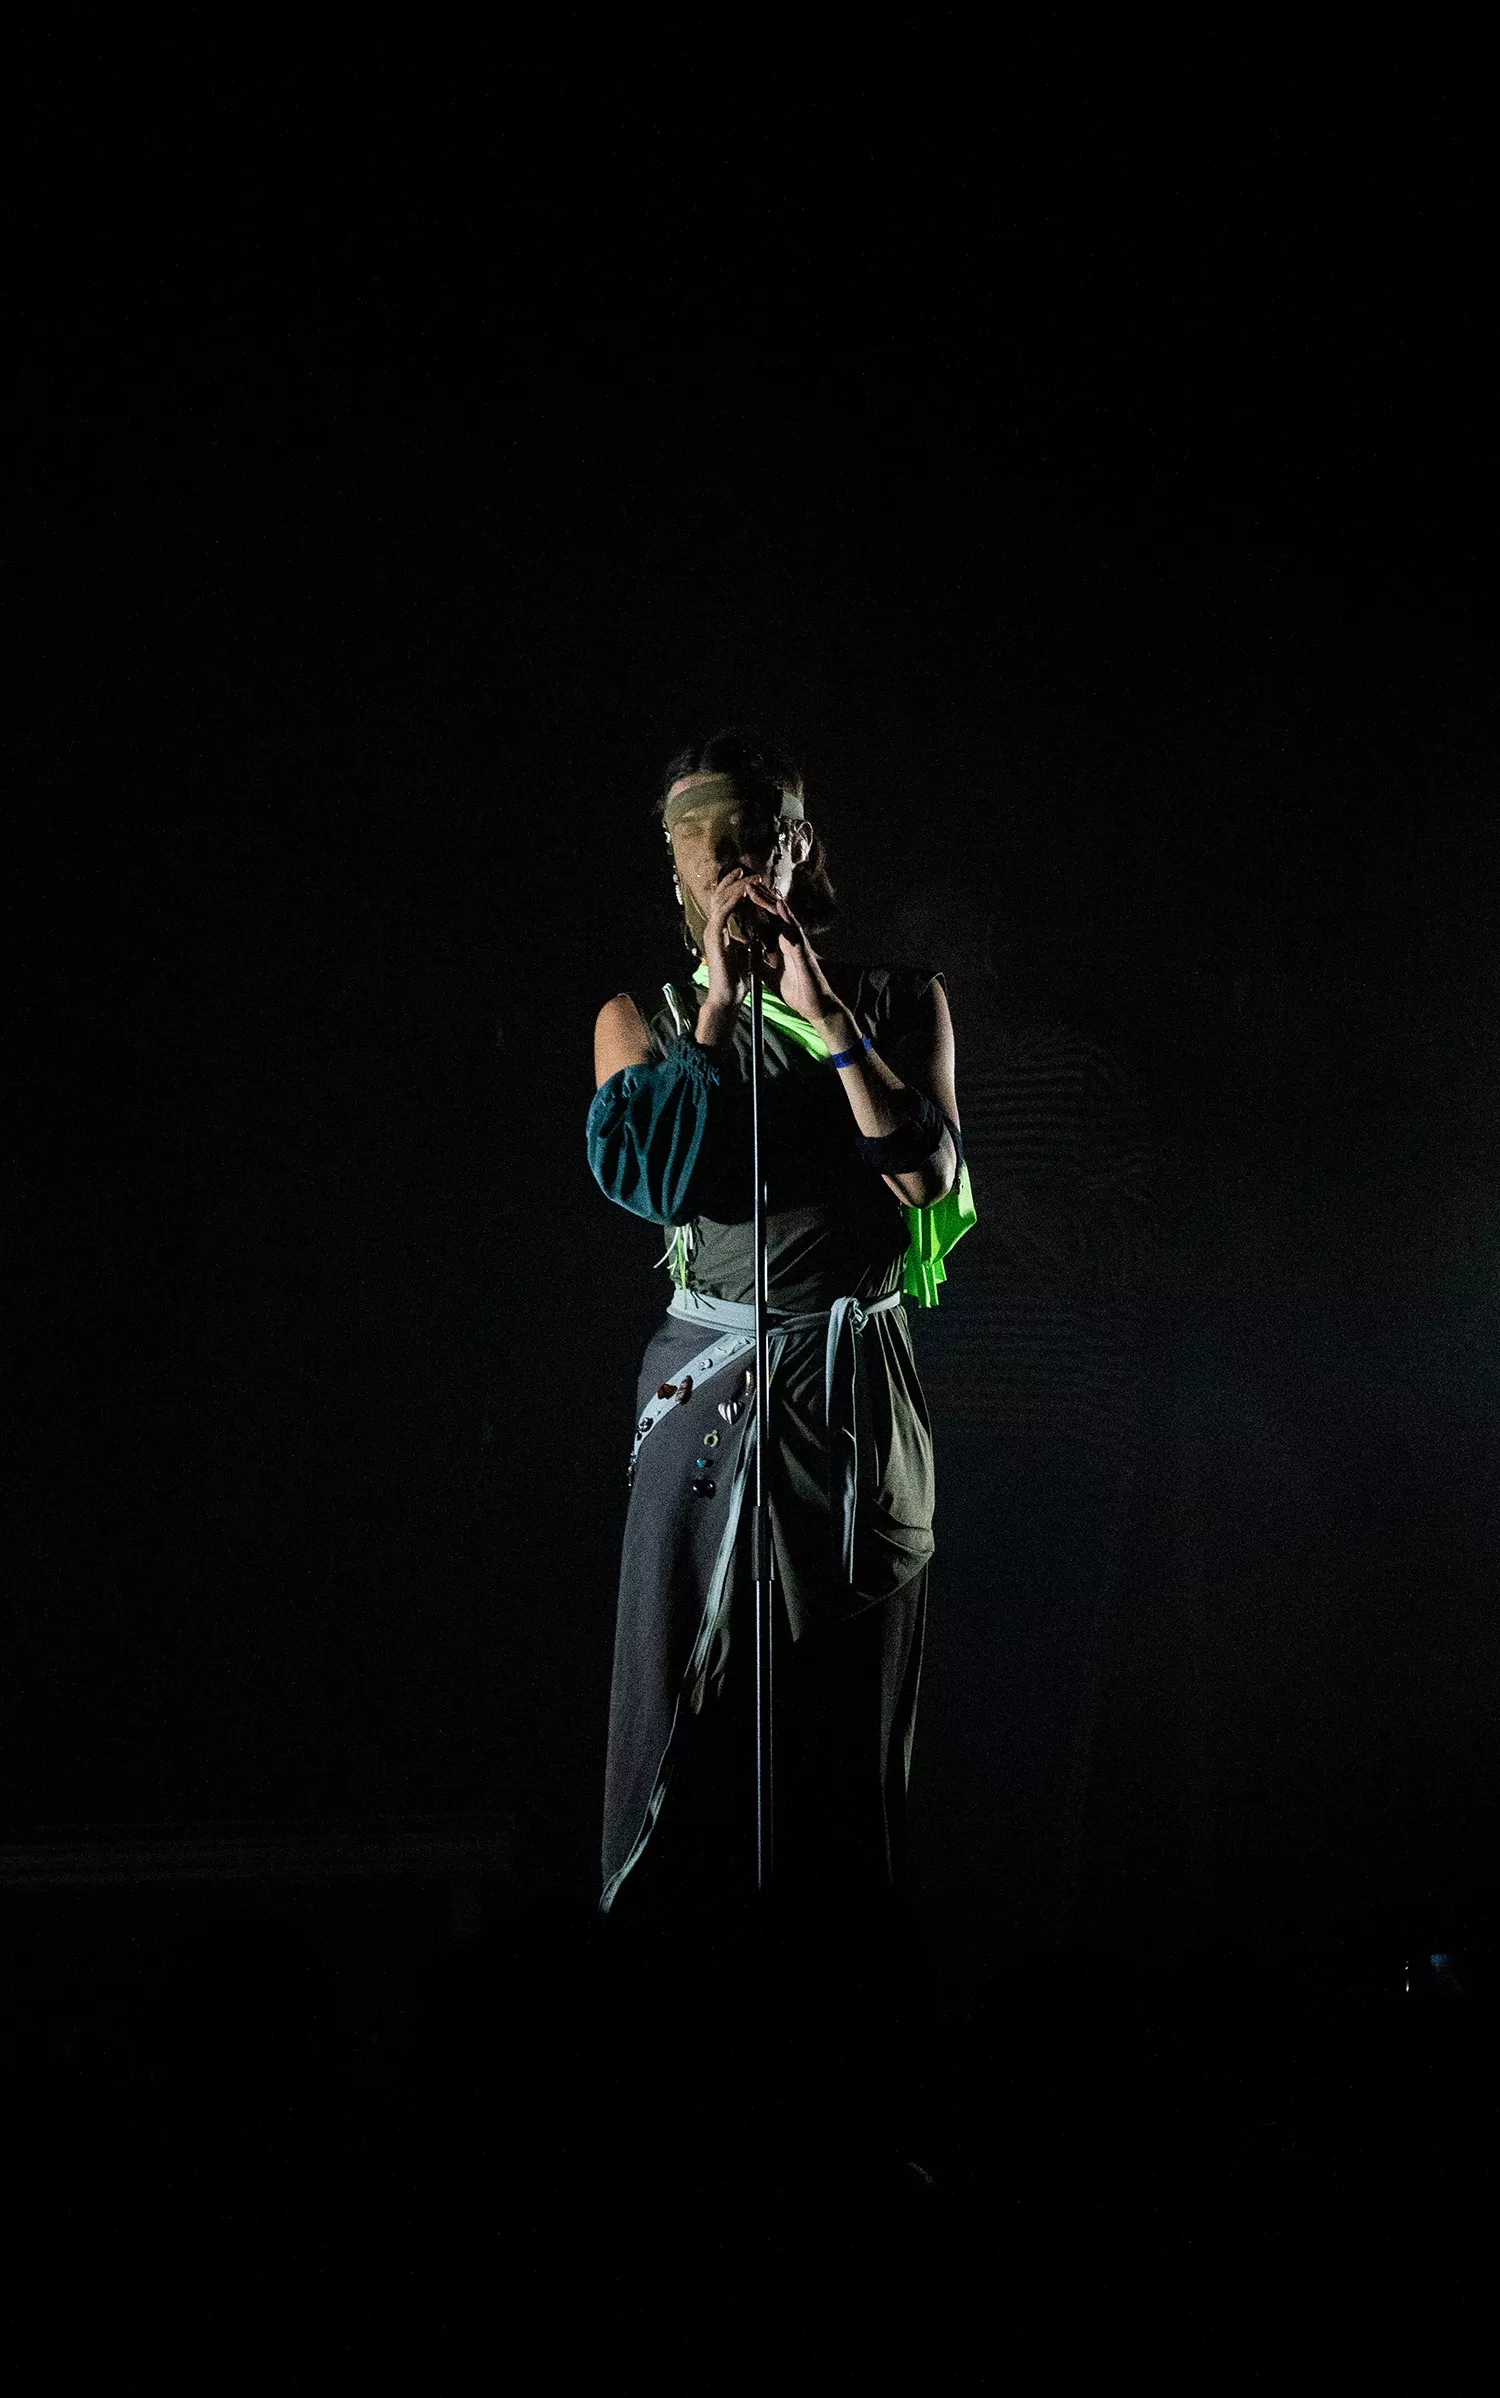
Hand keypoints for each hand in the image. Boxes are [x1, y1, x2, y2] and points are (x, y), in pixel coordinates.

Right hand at [699, 867, 766, 1011]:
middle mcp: (714, 928)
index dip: (734, 888)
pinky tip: (743, 893)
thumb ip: (746, 936)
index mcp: (720, 930)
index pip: (724, 902)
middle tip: (747, 870)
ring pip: (721, 901)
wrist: (728, 998)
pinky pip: (723, 914)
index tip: (748, 877)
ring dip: (737, 887)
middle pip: (719, 896)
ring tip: (750, 878)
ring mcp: (713, 933)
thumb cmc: (736, 979)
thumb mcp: (745, 951)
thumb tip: (755, 927)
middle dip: (733, 881)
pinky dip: (733, 902)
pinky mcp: (715, 940)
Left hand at [753, 887, 845, 1033]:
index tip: (739, 894)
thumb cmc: (795, 989)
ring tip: (756, 886)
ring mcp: (798, 941)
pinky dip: (787, 915)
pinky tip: (779, 903)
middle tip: (745, 881)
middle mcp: (790, 938)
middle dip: (760, 896)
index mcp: (780, 943)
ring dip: (769, 900)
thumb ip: (759, 960)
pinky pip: (794, 928)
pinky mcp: (803, 949)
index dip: (754, 907)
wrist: (813, 1005)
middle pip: (774, 912)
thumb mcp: (768, 973)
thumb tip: (745, 953)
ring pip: (783, 915)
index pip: (766, 920)